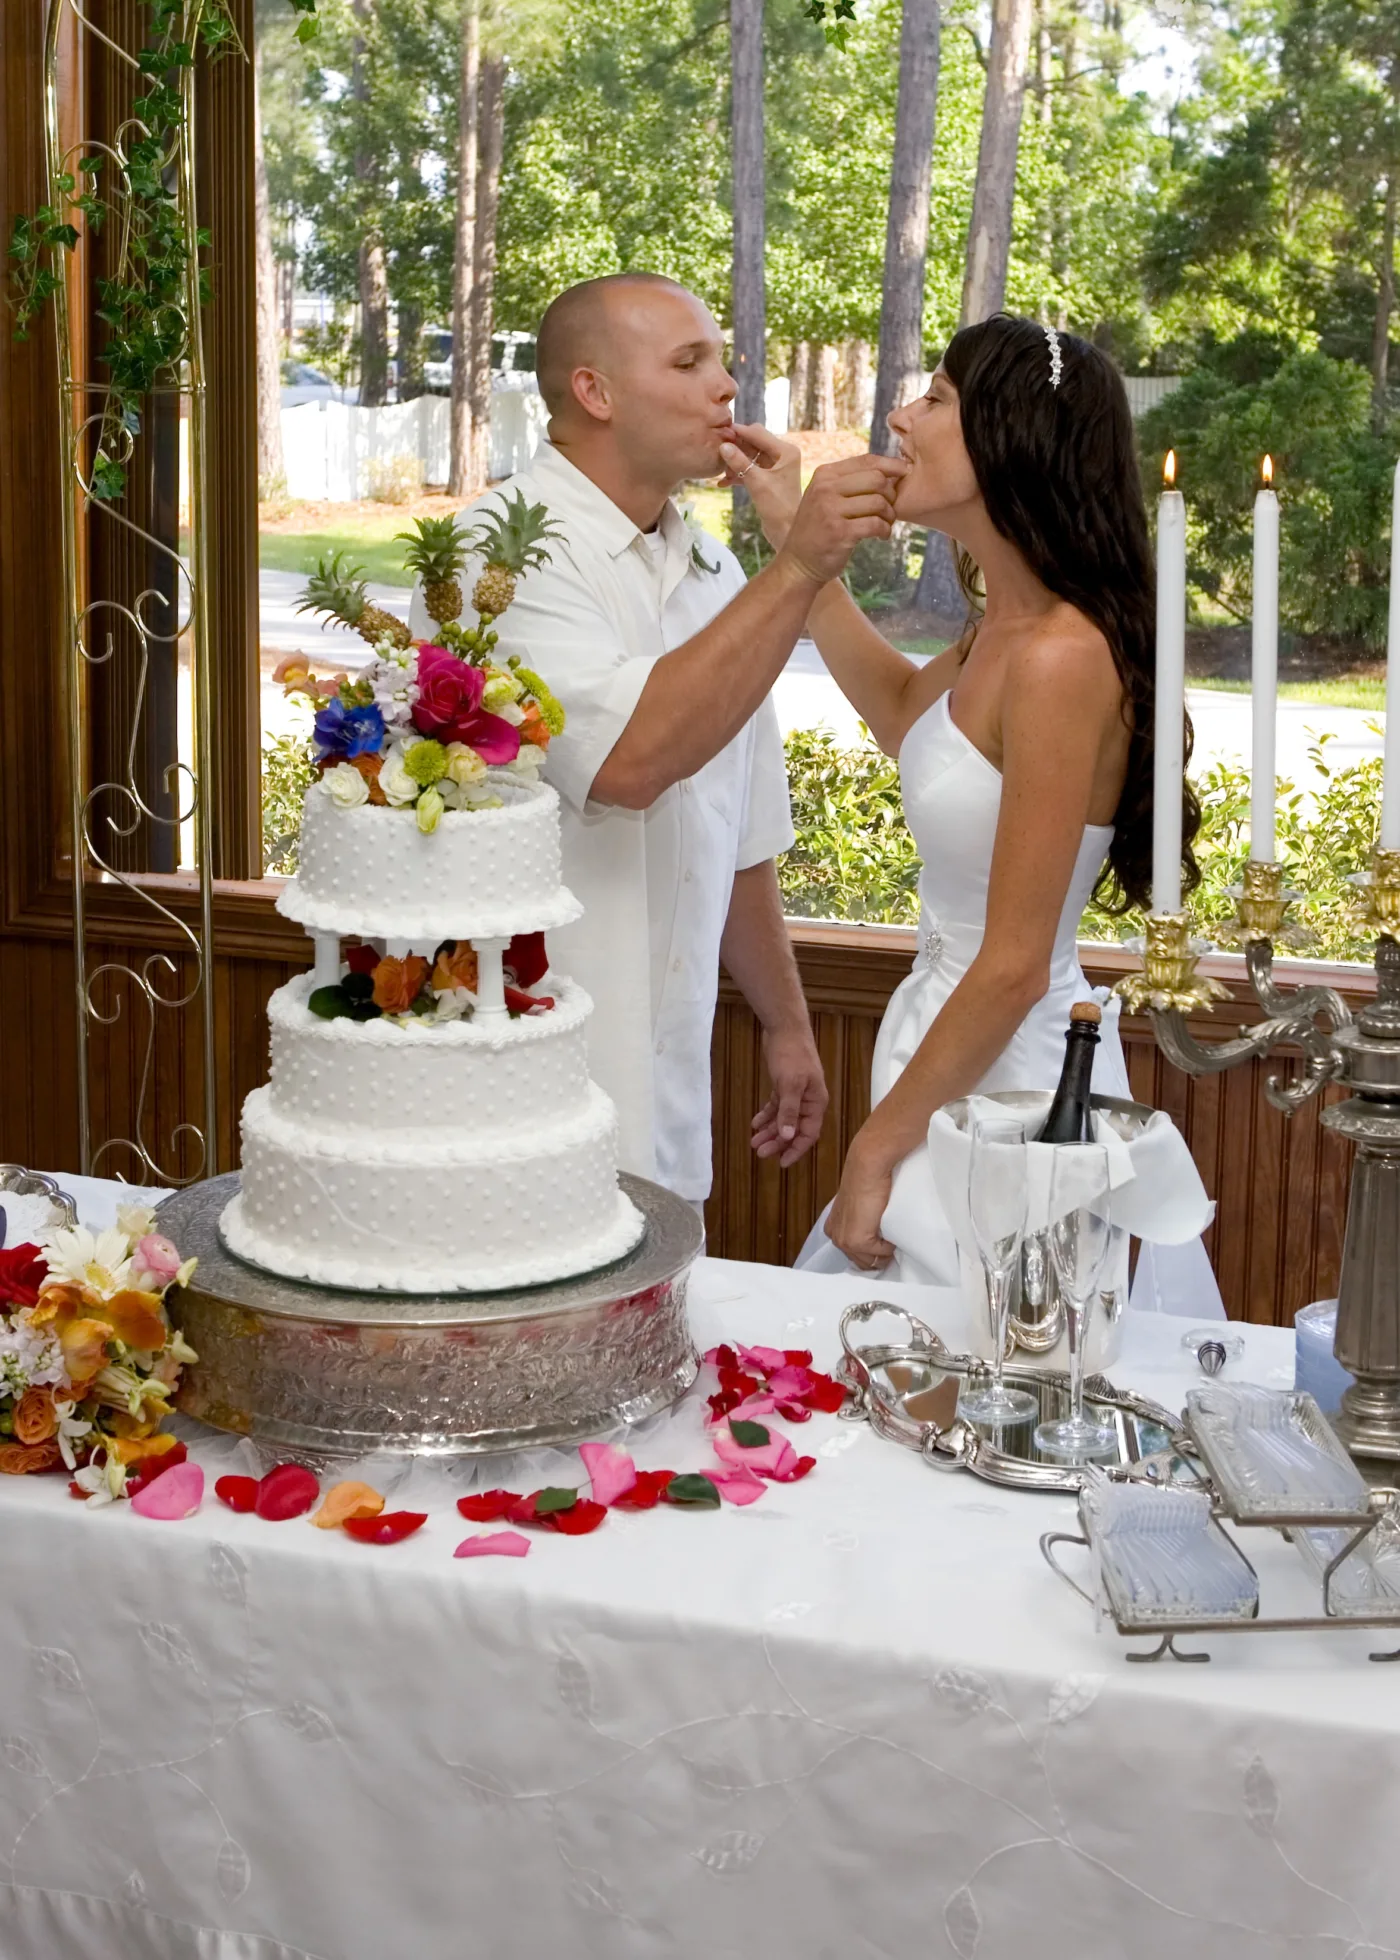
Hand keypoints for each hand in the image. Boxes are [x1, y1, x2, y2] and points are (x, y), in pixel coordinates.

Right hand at [719, 424, 802, 547]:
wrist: (787, 532)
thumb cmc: (778, 507)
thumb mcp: (757, 482)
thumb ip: (739, 462)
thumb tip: (724, 446)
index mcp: (786, 451)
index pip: (758, 433)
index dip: (739, 432)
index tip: (720, 432)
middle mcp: (783, 456)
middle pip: (753, 442)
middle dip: (736, 448)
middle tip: (718, 451)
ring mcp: (776, 467)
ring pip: (750, 456)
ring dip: (735, 462)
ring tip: (721, 472)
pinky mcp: (768, 479)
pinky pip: (750, 470)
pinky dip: (738, 474)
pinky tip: (723, 483)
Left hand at [751, 1025, 827, 1167]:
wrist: (785, 1028)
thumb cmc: (792, 1055)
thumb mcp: (790, 1084)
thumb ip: (789, 1111)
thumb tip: (788, 1135)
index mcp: (815, 1103)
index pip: (809, 1134)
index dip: (796, 1149)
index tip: (782, 1163)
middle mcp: (808, 1101)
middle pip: (794, 1129)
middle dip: (778, 1142)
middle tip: (759, 1152)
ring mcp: (796, 1094)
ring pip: (783, 1119)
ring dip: (770, 1131)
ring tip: (754, 1141)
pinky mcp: (784, 1086)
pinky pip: (776, 1107)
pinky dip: (766, 1116)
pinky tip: (755, 1123)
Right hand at [777, 453, 907, 587]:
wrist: (798, 563)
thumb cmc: (818, 529)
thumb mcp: (825, 496)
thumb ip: (850, 482)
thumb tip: (891, 469)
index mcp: (824, 475)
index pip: (867, 461)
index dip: (892, 465)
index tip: (904, 473)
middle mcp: (826, 488)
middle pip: (877, 479)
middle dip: (891, 494)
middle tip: (890, 509)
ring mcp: (831, 510)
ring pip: (879, 502)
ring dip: (890, 515)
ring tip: (885, 524)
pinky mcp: (840, 533)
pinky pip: (875, 524)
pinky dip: (885, 530)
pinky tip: (882, 536)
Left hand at [825, 1132, 896, 1270]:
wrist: (869, 1167)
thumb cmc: (868, 1180)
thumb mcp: (859, 1207)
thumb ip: (861, 1223)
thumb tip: (877, 1236)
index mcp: (833, 1230)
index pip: (855, 1255)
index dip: (871, 1251)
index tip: (884, 1241)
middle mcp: (835, 1237)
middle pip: (863, 1262)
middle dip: (879, 1254)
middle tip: (891, 1238)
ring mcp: (845, 1241)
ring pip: (872, 1261)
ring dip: (885, 1250)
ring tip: (891, 1231)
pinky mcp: (857, 1241)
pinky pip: (882, 1253)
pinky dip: (890, 1245)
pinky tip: (889, 1226)